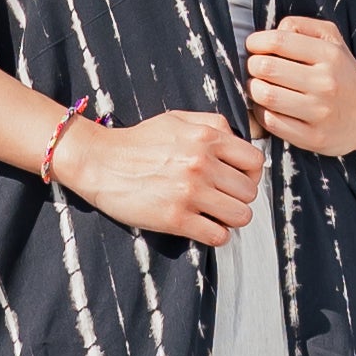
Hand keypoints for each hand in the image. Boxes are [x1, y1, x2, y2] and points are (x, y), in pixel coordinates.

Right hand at [58, 109, 262, 243]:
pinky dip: (216, 235)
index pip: (255, 162)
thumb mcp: (177, 120)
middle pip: (249, 192)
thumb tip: (239, 140)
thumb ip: (212, 124)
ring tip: (215, 214)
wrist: (99, 162)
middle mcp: (202, 164)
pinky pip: (218, 236)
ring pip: (240, 216)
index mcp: (206, 138)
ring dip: (230, 218)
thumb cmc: (138, 142)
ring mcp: (190, 193)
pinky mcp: (176, 219)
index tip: (237, 180)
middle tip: (222, 198)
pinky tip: (203, 226)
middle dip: (238, 197)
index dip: (250, 174)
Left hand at [245, 16, 355, 156]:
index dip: (256, 42)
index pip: (278, 41)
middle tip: (256, 68)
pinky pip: (272, 122)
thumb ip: (300, 25)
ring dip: (254, 89)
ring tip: (260, 86)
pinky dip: (261, 112)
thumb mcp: (331, 37)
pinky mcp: (314, 137)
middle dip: (252, 66)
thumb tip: (271, 32)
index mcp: (329, 55)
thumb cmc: (343, 71)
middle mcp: (326, 83)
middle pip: (266, 68)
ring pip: (266, 96)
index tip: (254, 47)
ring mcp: (320, 112)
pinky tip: (268, 106)